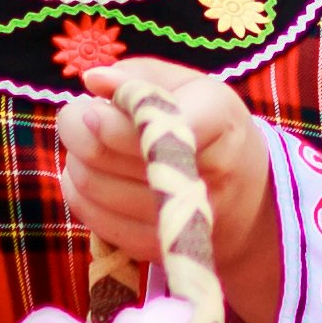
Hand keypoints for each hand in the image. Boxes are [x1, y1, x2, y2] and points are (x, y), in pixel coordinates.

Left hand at [54, 68, 282, 322]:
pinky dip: (79, 192)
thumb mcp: (188, 86)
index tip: (93, 109)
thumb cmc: (208, 126)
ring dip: (75, 159)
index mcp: (218, 119)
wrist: (246, 197)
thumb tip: (92, 80)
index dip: (111, 121)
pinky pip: (91, 217)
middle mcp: (207, 174)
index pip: (155, 126)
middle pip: (105, 154)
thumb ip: (139, 76)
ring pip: (91, 185)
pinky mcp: (156, 246)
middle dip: (79, 130)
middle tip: (82, 117)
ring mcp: (181, 217)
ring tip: (91, 144)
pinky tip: (95, 174)